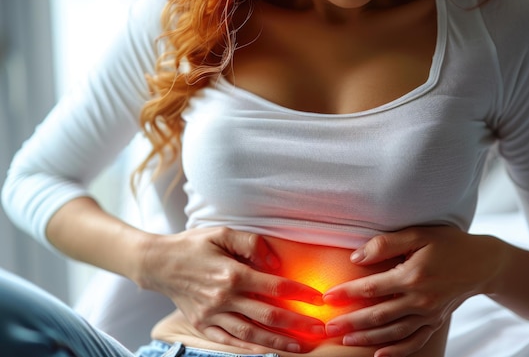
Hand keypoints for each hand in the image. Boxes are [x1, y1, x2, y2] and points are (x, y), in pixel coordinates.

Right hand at [140, 227, 324, 352]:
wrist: (158, 263)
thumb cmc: (193, 244)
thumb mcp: (222, 233)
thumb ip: (251, 244)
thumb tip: (275, 264)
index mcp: (232, 273)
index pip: (275, 287)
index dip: (300, 294)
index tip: (318, 299)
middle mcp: (224, 297)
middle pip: (268, 315)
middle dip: (298, 324)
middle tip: (319, 329)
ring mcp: (212, 314)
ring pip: (251, 334)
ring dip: (278, 342)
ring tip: (300, 346)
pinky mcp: (202, 324)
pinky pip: (229, 341)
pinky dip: (249, 349)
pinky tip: (266, 352)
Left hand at [323, 226, 504, 356]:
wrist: (483, 262)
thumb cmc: (447, 243)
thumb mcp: (418, 234)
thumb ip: (385, 244)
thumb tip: (356, 257)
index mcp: (413, 275)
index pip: (371, 288)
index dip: (347, 293)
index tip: (327, 297)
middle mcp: (421, 299)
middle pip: (378, 315)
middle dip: (350, 322)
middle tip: (327, 328)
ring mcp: (429, 314)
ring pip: (393, 332)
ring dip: (368, 338)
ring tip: (346, 340)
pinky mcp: (436, 321)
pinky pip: (415, 341)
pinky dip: (397, 350)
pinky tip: (379, 354)